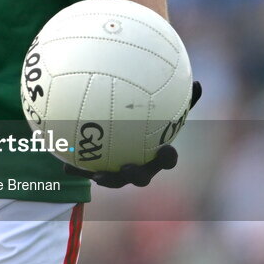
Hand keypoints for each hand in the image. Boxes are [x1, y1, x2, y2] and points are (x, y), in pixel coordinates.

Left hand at [64, 80, 200, 187]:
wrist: (123, 142)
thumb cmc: (150, 123)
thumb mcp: (165, 109)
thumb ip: (181, 99)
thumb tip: (200, 83)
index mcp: (155, 156)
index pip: (166, 160)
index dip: (167, 158)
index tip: (166, 149)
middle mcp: (138, 168)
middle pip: (140, 177)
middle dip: (135, 175)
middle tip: (129, 166)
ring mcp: (117, 173)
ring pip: (112, 180)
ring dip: (105, 177)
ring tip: (96, 174)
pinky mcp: (96, 172)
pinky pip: (85, 171)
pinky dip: (75, 168)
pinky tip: (63, 164)